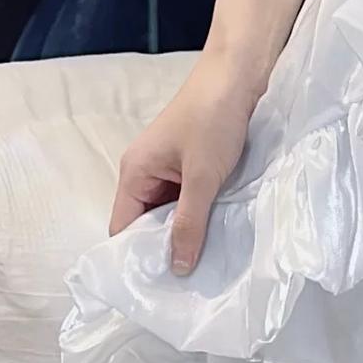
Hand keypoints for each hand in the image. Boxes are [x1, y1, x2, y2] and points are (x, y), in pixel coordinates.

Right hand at [108, 58, 260, 270]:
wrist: (240, 73)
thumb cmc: (214, 118)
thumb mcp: (203, 177)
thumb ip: (190, 224)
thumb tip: (178, 268)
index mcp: (134, 172)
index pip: (122, 227)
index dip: (136, 257)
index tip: (157, 289)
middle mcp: (145, 172)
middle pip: (145, 223)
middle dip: (164, 249)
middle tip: (188, 286)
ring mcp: (169, 168)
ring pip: (170, 213)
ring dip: (186, 232)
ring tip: (205, 266)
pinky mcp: (191, 165)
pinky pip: (188, 200)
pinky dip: (200, 215)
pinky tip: (217, 235)